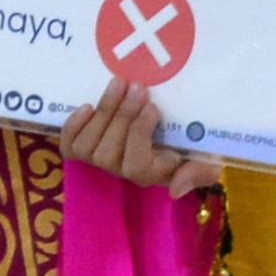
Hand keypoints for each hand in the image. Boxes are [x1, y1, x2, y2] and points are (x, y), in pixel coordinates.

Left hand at [53, 77, 226, 190]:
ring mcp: (103, 160)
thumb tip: (175, 189)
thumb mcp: (206, 157)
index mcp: (153, 174)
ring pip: (88, 148)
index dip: (140, 136)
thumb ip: (200, 173)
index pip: (137, 167)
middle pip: (108, 155)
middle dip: (122, 116)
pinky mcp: (85, 147)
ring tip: (118, 85)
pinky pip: (69, 146)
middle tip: (137, 86)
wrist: (172, 125)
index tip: (154, 106)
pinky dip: (73, 126)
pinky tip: (87, 106)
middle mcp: (123, 171)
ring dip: (102, 113)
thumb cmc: (191, 143)